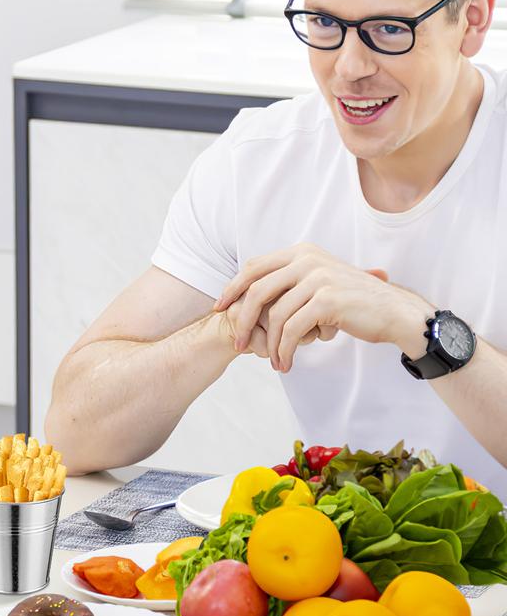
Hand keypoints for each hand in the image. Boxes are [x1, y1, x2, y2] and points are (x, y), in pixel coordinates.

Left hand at [215, 243, 431, 371]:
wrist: (393, 312)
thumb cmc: (353, 303)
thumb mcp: (318, 283)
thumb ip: (289, 284)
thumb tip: (250, 296)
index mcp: (301, 252)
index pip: (254, 267)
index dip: (232, 288)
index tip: (220, 309)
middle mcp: (307, 260)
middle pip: (257, 291)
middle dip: (243, 320)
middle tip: (238, 344)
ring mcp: (318, 278)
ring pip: (275, 316)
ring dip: (270, 345)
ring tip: (274, 362)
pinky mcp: (327, 300)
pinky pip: (292, 330)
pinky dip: (285, 350)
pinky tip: (286, 363)